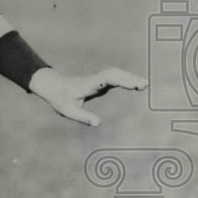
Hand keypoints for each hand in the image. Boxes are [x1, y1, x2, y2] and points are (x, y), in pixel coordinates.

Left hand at [28, 66, 147, 126]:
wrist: (53, 87)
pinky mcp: (99, 81)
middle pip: (114, 74)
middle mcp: (94, 79)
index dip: (120, 81)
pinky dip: (126, 79)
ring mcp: (97, 79)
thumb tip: (97, 124)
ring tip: (144, 85)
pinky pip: (114, 77)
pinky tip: (136, 85)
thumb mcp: (68, 111)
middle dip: (129, 78)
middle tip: (144, 85)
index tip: (133, 86)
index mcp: (88, 84)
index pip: (106, 79)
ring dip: (129, 77)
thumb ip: (82, 117)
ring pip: (116, 73)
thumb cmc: (60, 99)